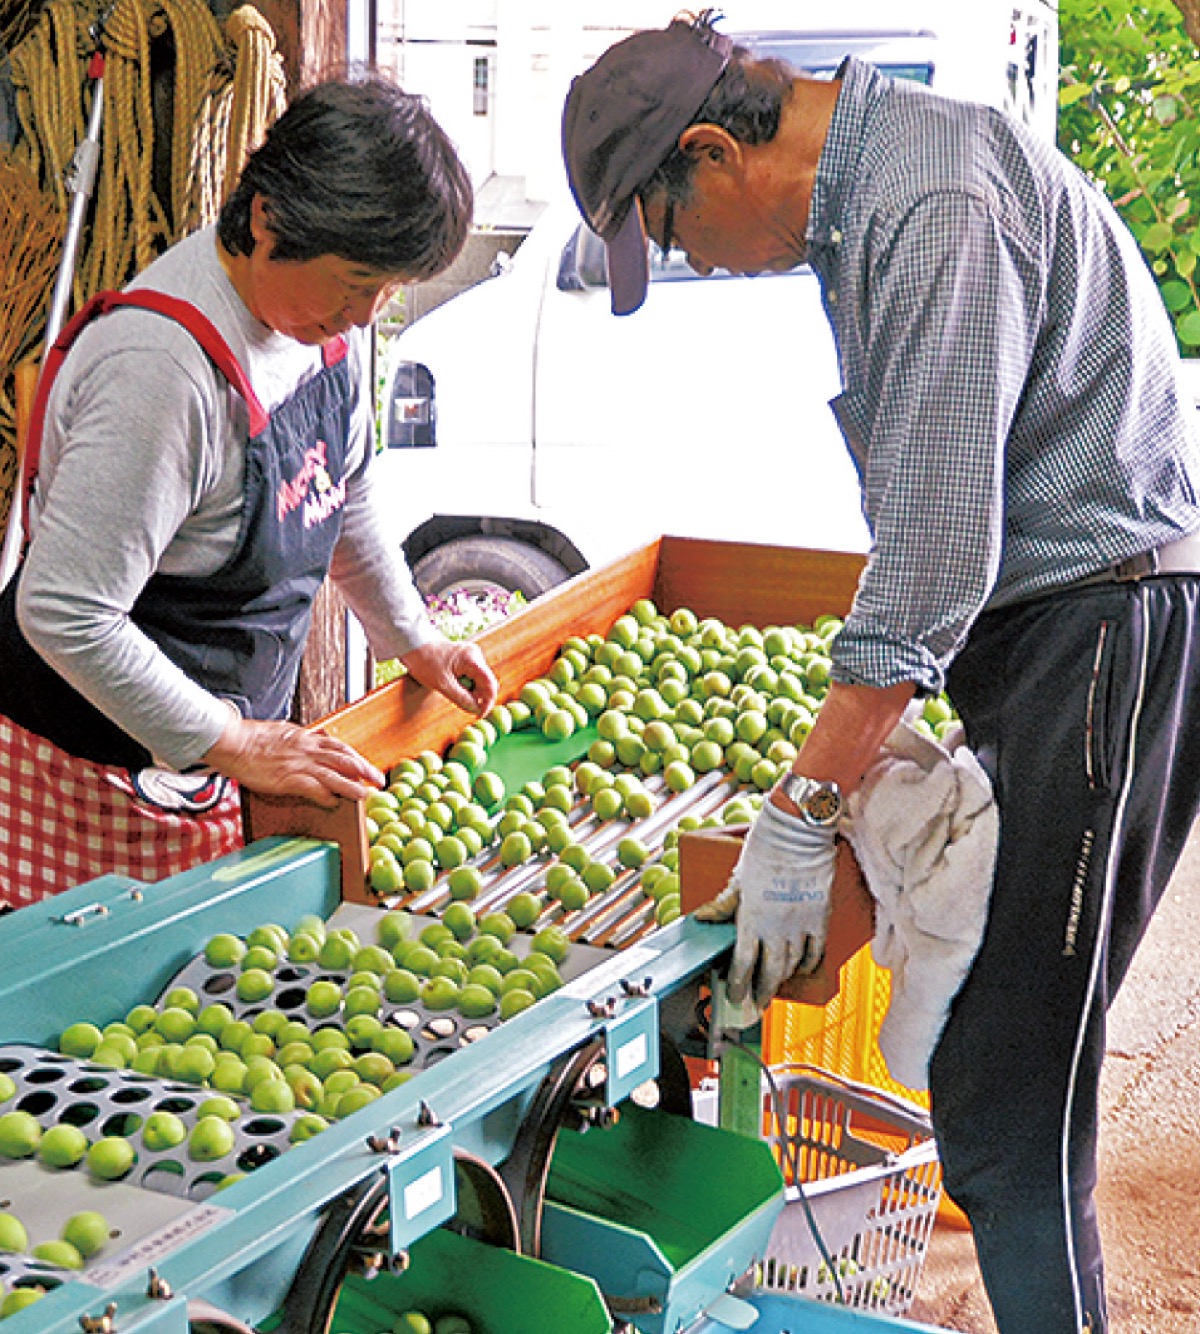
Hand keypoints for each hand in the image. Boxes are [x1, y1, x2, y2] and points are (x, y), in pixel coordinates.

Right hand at [203, 715, 384, 806]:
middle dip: (364, 770)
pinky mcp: (287, 778)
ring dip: (352, 786)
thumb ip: (299, 738)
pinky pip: (313, 788)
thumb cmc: (252, 737)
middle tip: (379, 780)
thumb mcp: (283, 731)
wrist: (233, 741)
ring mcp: (299, 764)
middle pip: (344, 759)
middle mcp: (307, 749)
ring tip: (365, 795)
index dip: (356, 757)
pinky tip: (334, 803)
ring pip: (334, 774)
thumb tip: (311, 739)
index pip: (339, 747)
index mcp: (306, 738)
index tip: (366, 766)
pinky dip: (326, 795)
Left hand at [402, 638, 498, 714]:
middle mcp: (475, 655)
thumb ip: (461, 698)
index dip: (488, 701)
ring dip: (470, 692)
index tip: (480, 714)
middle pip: (486, 682)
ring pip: (479, 681)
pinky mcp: (466, 659)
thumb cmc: (425, 662)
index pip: (490, 683)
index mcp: (472, 658)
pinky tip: (453, 687)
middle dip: (477, 696)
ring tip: (453, 693)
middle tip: (463, 706)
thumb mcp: (442, 685)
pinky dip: (465, 686)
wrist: (413, 645)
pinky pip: (472, 677)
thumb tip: (476, 710)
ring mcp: (471, 656)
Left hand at [694, 799, 836, 1011]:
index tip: (734, 994)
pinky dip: (808, 963)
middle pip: (769, 972)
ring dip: (782, 979)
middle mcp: (776, 927)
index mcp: (751, 918)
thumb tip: (702, 918)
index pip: (742, 963)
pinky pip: (816, 950)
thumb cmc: (765, 849)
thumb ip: (724, 904)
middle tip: (756, 1003)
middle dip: (761, 991)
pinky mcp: (820, 917)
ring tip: (775, 987)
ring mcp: (800, 924)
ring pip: (792, 964)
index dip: (737, 983)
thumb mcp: (738, 877)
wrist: (798, 832)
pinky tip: (802, 968)